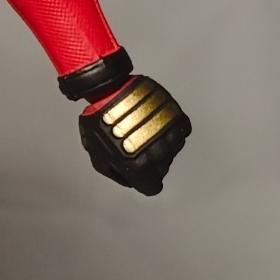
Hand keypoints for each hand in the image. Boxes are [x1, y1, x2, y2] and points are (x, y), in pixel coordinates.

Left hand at [79, 75, 189, 195]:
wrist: (109, 92)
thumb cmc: (101, 122)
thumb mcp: (98, 157)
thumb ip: (116, 173)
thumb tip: (126, 177)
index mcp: (141, 167)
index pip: (152, 187)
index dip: (145, 182)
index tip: (143, 176)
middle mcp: (159, 154)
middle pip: (162, 168)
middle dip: (151, 161)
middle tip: (138, 147)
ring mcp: (170, 135)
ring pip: (172, 149)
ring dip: (161, 142)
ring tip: (145, 130)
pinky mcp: (176, 117)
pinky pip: (182, 129)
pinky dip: (173, 126)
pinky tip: (159, 122)